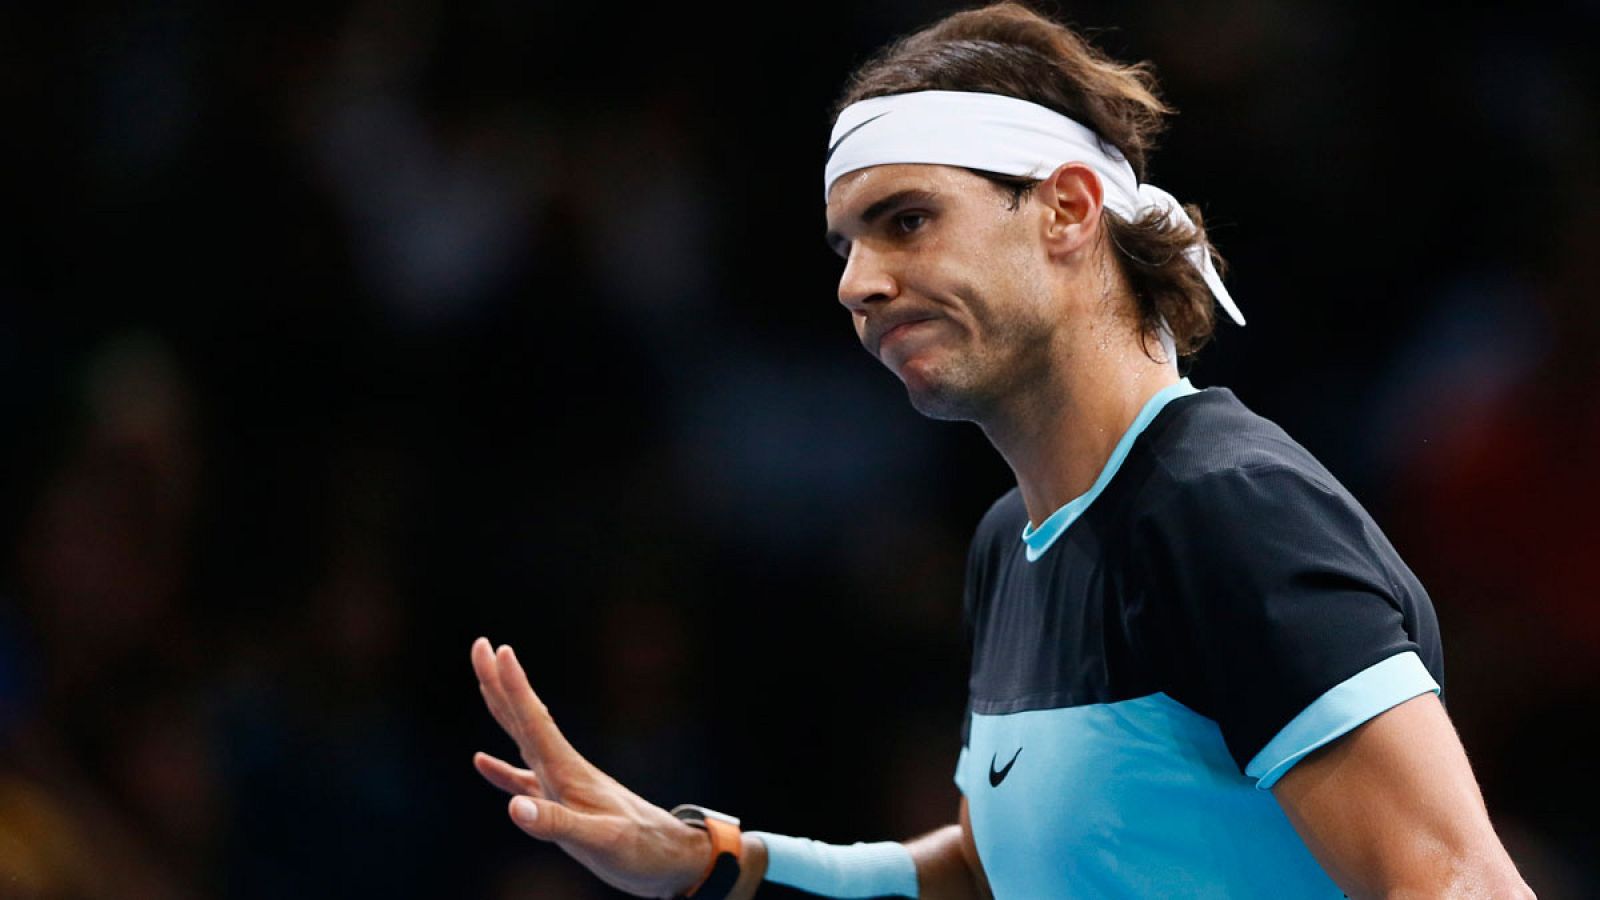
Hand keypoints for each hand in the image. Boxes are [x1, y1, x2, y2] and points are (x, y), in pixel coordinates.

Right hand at [471, 637, 710, 897]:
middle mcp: (561, 768)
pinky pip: (521, 779)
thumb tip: (513, 807)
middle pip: (523, 717)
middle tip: (480, 645)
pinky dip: (500, 769)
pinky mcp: (559, 804)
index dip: (515, 686)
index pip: (535, 720)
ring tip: (482, 680)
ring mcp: (559, 784)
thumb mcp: (598, 839)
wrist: (665, 858)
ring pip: (522, 738)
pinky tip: (482, 760)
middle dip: (500, 682)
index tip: (499, 649)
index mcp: (567, 770)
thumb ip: (555, 823)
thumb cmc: (637, 848)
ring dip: (502, 709)